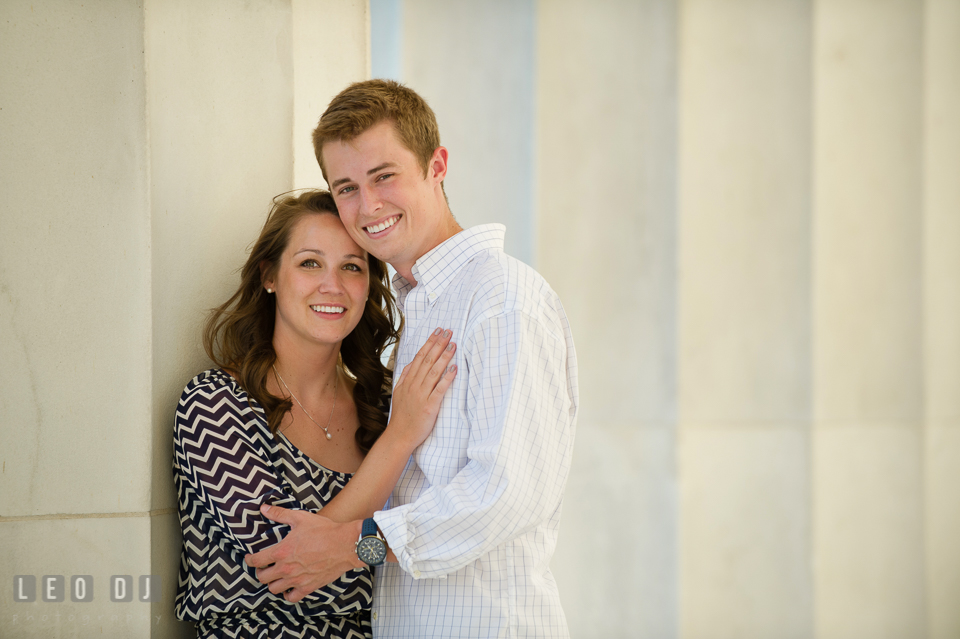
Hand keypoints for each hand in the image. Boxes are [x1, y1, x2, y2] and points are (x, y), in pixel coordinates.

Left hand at [244, 504, 362, 602]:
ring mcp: (297, 579)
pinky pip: (291, 597)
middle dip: (260, 572)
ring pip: (274, 589)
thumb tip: (264, 508)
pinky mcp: (308, 587)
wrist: (346, 544)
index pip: (257, 561)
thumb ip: (280, 514)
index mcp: (282, 551)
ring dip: (272, 582)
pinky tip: (289, 586)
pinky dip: (288, 593)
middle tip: (264, 567)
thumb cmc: (324, 530)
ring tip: (276, 576)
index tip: (250, 558)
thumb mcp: (300, 518)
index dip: (250, 560)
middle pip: (262, 577)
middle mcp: (286, 568)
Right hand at [388, 327, 457, 446]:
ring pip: (434, 371)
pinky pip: (439, 389)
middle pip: (427, 360)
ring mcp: (421, 395)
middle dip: (439, 344)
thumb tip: (413, 362)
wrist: (399, 436)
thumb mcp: (399, 392)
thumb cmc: (402, 416)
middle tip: (448, 332)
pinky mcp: (429, 406)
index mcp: (407, 381)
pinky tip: (454, 368)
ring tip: (453, 345)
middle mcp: (414, 385)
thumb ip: (406, 376)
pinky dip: (447, 378)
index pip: (420, 356)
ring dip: (444, 357)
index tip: (438, 331)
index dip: (430, 343)